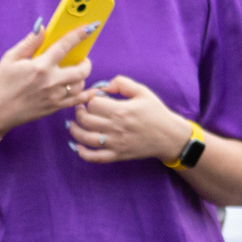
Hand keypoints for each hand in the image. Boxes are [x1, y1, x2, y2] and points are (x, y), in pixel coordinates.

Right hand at [0, 22, 94, 136]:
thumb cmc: (1, 83)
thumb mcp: (10, 59)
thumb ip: (29, 43)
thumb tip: (42, 28)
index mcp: (40, 66)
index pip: (65, 46)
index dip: (79, 34)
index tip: (90, 28)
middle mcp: (51, 81)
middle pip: (82, 69)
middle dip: (86, 62)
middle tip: (82, 59)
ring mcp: (54, 96)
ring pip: (81, 85)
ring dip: (82, 77)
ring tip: (75, 73)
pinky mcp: (54, 108)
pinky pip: (78, 100)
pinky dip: (86, 94)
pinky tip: (89, 90)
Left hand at [71, 74, 192, 164]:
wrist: (169, 136)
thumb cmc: (155, 112)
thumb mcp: (142, 92)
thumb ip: (122, 84)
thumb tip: (103, 86)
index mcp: (121, 110)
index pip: (93, 104)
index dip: (89, 99)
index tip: (92, 98)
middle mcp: (115, 128)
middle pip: (86, 120)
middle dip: (79, 113)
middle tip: (80, 109)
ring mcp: (115, 143)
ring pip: (85, 138)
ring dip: (74, 131)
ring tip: (71, 124)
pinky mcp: (117, 155)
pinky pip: (94, 157)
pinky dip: (82, 153)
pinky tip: (76, 146)